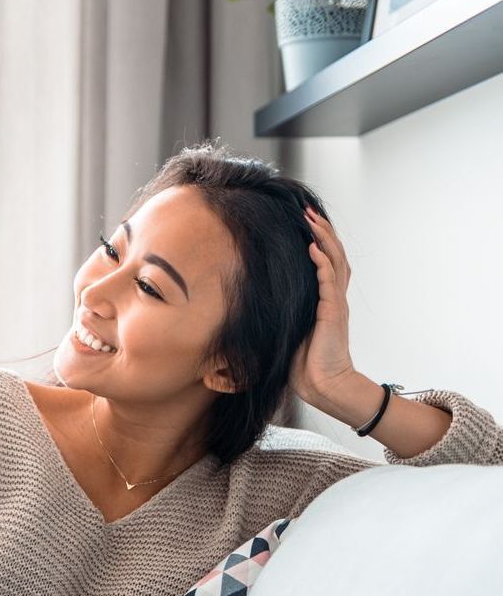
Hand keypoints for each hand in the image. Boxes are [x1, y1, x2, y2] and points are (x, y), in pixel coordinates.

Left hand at [288, 204, 357, 406]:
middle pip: (334, 254)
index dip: (319, 242)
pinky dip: (322, 263)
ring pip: (335, 261)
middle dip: (322, 231)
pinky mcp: (332, 313)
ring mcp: (335, 304)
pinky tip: (313, 248)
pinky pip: (329, 282)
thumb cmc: (305, 366)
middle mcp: (334, 298)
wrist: (324, 385)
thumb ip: (284, 316)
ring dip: (323, 238)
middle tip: (308, 211)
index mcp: (326, 302)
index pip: (327, 263)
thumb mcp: (291, 333)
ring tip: (312, 219)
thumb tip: (259, 308)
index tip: (305, 223)